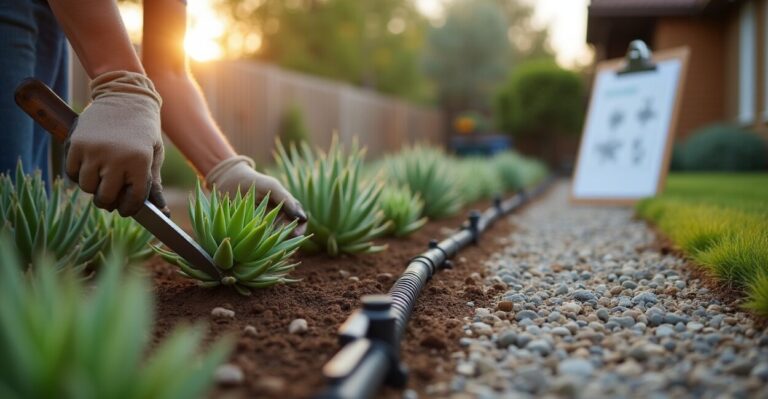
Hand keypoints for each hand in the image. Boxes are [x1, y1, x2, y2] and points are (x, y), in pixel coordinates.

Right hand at [65, 71, 165, 215]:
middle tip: (111, 195)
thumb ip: (153, 184)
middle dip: (108, 200)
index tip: (126, 207)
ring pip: (86, 187)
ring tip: (102, 176)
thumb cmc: (144, 130)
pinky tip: (90, 165)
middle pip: (105, 198)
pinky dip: (78, 174)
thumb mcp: (154, 154)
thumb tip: (163, 213)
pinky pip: (72, 173)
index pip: (132, 200)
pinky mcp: (76, 144)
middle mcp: (116, 158)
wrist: (126, 96)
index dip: (129, 208)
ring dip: (93, 186)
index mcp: (140, 162)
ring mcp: (94, 151)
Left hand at [205, 156, 307, 234]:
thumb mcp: (272, 186)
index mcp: (287, 208)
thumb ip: (287, 199)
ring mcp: (264, 227)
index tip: (296, 232)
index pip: (300, 221)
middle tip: (283, 241)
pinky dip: (262, 244)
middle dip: (289, 239)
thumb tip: (304, 218)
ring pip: (275, 240)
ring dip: (275, 244)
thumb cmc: (255, 181)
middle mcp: (278, 219)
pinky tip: (259, 244)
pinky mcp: (251, 232)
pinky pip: (260, 242)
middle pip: (289, 233)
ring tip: (270, 243)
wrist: (230, 181)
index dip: (301, 228)